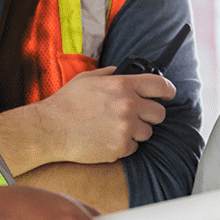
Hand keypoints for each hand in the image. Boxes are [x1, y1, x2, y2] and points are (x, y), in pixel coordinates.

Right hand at [36, 66, 173, 163]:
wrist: (50, 129)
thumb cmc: (66, 103)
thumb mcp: (87, 79)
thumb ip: (109, 74)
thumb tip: (120, 72)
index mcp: (123, 85)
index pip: (160, 85)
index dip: (168, 90)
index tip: (168, 95)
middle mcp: (128, 105)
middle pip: (159, 113)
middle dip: (150, 115)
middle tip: (136, 116)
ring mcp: (126, 128)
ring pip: (148, 132)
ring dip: (136, 132)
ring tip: (115, 128)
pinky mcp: (120, 147)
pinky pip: (134, 147)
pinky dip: (124, 145)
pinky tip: (107, 139)